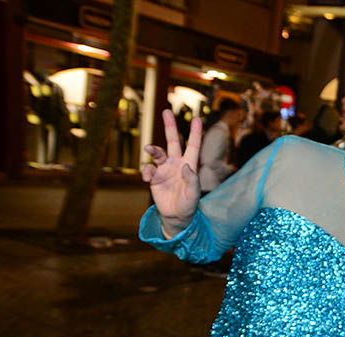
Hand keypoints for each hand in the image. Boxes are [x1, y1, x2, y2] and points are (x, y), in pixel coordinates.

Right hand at [141, 109, 202, 236]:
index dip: (195, 132)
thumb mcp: (193, 193)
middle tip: (166, 111)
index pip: (193, 145)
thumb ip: (191, 179)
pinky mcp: (154, 177)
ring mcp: (164, 169)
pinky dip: (146, 171)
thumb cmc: (189, 205)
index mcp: (189, 165)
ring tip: (149, 149)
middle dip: (170, 126)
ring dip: (153, 149)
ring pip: (157, 152)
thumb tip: (185, 165)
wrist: (176, 216)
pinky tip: (148, 179)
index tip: (197, 118)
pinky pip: (148, 169)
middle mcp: (176, 163)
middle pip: (172, 141)